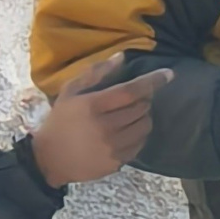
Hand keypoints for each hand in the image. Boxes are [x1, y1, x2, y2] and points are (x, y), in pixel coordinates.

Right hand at [30, 51, 166, 185]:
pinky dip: (139, 134)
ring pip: (145, 126)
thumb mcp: (70, 91)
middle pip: (141, 108)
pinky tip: (127, 131)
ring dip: (143, 117)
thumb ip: (95, 73)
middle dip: (143, 100)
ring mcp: (113, 146)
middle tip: (132, 100)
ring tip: (130, 115)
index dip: (153, 81)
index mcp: (93, 106)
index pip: (131, 91)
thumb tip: (122, 57)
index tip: (169, 75)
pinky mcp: (118, 161)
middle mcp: (105, 126)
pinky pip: (141, 143)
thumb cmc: (60, 121)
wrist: (50, 159)